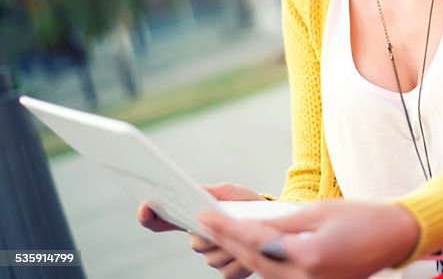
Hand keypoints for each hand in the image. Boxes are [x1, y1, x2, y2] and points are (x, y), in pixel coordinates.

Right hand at [139, 182, 263, 278]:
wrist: (277, 222)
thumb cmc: (250, 204)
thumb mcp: (232, 192)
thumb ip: (212, 192)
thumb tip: (194, 192)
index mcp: (196, 219)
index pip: (162, 222)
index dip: (149, 216)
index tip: (146, 206)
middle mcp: (200, 241)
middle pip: (194, 243)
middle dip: (212, 233)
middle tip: (228, 220)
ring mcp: (213, 258)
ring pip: (212, 258)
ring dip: (231, 246)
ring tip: (248, 232)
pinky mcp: (229, 272)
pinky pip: (226, 271)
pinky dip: (241, 261)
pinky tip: (250, 252)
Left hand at [197, 199, 421, 278]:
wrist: (395, 237)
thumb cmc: (362, 218)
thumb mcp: (319, 212)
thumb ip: (281, 222)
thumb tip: (249, 225)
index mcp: (308, 257)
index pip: (256, 242)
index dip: (227, 229)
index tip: (205, 217)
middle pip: (255, 261)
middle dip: (228, 243)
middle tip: (205, 225)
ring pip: (265, 272)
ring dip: (241, 253)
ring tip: (220, 235)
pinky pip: (280, 276)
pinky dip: (262, 262)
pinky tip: (249, 249)